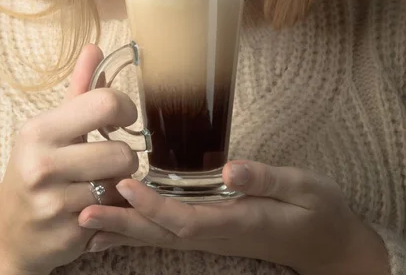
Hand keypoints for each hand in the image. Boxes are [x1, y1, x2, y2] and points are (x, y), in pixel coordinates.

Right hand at [0, 45, 139, 274]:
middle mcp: (42, 164)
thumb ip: (79, 88)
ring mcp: (53, 203)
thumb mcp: (51, 128)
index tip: (122, 120)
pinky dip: (114, 210)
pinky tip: (96, 208)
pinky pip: (117, 213)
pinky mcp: (68, 233)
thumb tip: (94, 48)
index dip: (125, 109)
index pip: (105, 103)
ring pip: (123, 184)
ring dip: (120, 185)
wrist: (9, 234)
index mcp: (39, 130)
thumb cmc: (35, 170)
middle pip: (122, 152)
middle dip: (123, 158)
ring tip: (101, 184)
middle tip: (108, 161)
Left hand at [78, 161, 388, 274]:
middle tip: (83, 213)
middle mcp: (218, 232)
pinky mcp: (212, 229)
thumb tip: (231, 168)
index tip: (124, 186)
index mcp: (237, 221)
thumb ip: (266, 178)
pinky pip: (169, 233)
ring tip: (86, 222)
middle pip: (162, 234)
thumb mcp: (302, 187)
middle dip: (122, 225)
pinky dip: (140, 228)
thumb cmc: (317, 210)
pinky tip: (119, 226)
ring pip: (160, 237)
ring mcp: (213, 234)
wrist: (328, 243)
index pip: (186, 219)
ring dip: (123, 230)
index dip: (153, 206)